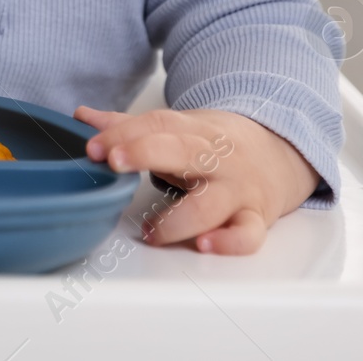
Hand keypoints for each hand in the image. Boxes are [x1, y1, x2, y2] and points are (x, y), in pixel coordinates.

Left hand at [73, 105, 320, 254]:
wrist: (279, 155)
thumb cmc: (217, 145)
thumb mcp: (178, 128)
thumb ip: (129, 126)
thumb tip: (82, 117)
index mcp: (195, 131)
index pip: (158, 124)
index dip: (123, 132)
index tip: (93, 146)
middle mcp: (217, 158)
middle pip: (183, 151)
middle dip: (145, 153)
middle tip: (113, 162)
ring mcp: (237, 190)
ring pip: (210, 203)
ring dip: (177, 219)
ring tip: (149, 230)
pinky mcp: (255, 218)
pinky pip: (248, 235)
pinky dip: (228, 242)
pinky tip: (202, 245)